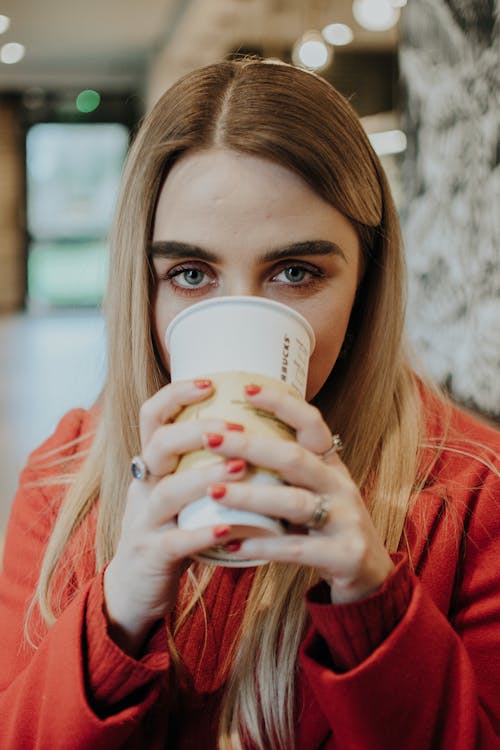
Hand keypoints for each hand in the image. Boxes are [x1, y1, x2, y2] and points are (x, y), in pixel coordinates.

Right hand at [103, 379, 247, 655]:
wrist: (133, 590)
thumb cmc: (169, 531)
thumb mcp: (177, 492)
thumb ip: (199, 464)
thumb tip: (251, 428)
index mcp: (152, 466)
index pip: (152, 417)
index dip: (176, 395)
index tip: (209, 382)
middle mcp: (143, 487)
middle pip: (159, 446)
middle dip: (195, 431)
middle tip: (235, 427)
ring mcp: (144, 521)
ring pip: (167, 491)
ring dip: (204, 476)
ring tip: (241, 468)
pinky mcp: (152, 555)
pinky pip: (176, 541)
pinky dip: (203, 532)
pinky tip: (231, 526)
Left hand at [201, 383, 393, 603]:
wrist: (369, 575)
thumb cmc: (326, 527)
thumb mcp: (312, 492)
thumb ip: (282, 472)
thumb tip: (228, 442)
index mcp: (330, 465)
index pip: (311, 423)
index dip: (282, 403)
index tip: (246, 389)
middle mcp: (340, 486)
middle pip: (294, 458)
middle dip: (250, 446)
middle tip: (210, 438)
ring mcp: (345, 519)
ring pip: (293, 502)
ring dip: (250, 496)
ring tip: (213, 492)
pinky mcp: (344, 554)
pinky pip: (296, 549)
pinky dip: (262, 545)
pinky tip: (232, 543)